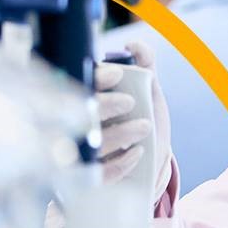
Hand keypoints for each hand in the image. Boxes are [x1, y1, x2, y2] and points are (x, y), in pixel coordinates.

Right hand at [91, 40, 165, 189]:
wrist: (149, 165)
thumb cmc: (142, 122)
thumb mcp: (147, 94)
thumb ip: (145, 65)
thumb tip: (134, 46)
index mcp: (87, 100)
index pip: (82, 85)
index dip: (97, 79)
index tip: (118, 74)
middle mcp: (78, 126)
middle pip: (80, 115)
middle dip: (105, 106)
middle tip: (129, 103)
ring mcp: (82, 155)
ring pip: (91, 144)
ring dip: (120, 133)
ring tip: (144, 127)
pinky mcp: (89, 181)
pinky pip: (99, 175)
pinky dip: (120, 163)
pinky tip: (137, 153)